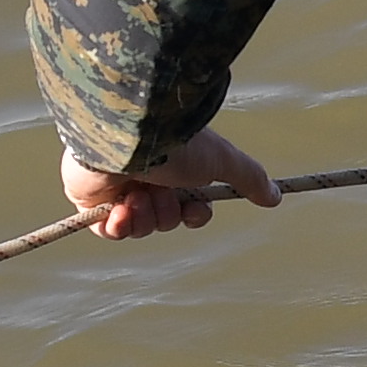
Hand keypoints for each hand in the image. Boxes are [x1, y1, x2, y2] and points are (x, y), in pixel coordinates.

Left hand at [62, 122, 276, 241]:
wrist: (125, 135)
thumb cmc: (175, 143)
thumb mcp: (222, 161)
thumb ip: (249, 178)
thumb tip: (278, 196)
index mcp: (173, 165)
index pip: (188, 207)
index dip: (194, 215)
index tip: (195, 208)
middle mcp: (145, 175)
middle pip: (164, 220)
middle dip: (166, 213)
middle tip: (160, 193)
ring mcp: (115, 186)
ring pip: (138, 227)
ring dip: (143, 215)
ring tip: (135, 195)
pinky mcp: (88, 197)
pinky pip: (107, 231)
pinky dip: (118, 225)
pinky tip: (119, 209)